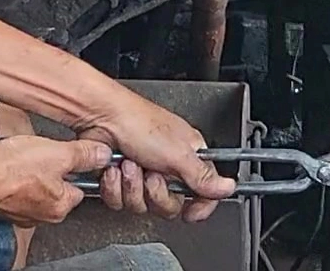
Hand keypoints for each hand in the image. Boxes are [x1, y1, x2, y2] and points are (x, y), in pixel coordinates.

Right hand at [0, 134, 111, 226]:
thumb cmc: (9, 170)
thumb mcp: (56, 152)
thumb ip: (84, 154)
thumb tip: (103, 154)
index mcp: (60, 205)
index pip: (80, 185)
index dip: (75, 165)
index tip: (67, 153)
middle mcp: (41, 215)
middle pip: (57, 185)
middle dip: (49, 166)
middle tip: (40, 152)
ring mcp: (20, 211)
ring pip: (34, 184)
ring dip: (29, 168)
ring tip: (21, 155)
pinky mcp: (1, 204)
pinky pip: (13, 186)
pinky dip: (10, 174)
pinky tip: (6, 162)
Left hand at [76, 95, 235, 222]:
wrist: (100, 117)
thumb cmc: (138, 122)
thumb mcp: (178, 153)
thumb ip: (204, 177)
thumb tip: (228, 187)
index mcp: (188, 157)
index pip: (203, 192)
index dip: (199, 206)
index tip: (191, 213)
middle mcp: (167, 166)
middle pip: (170, 205)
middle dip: (156, 193)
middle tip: (152, 174)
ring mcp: (143, 174)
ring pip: (142, 206)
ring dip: (132, 187)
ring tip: (130, 164)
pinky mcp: (120, 179)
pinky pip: (119, 201)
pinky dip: (114, 187)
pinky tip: (114, 169)